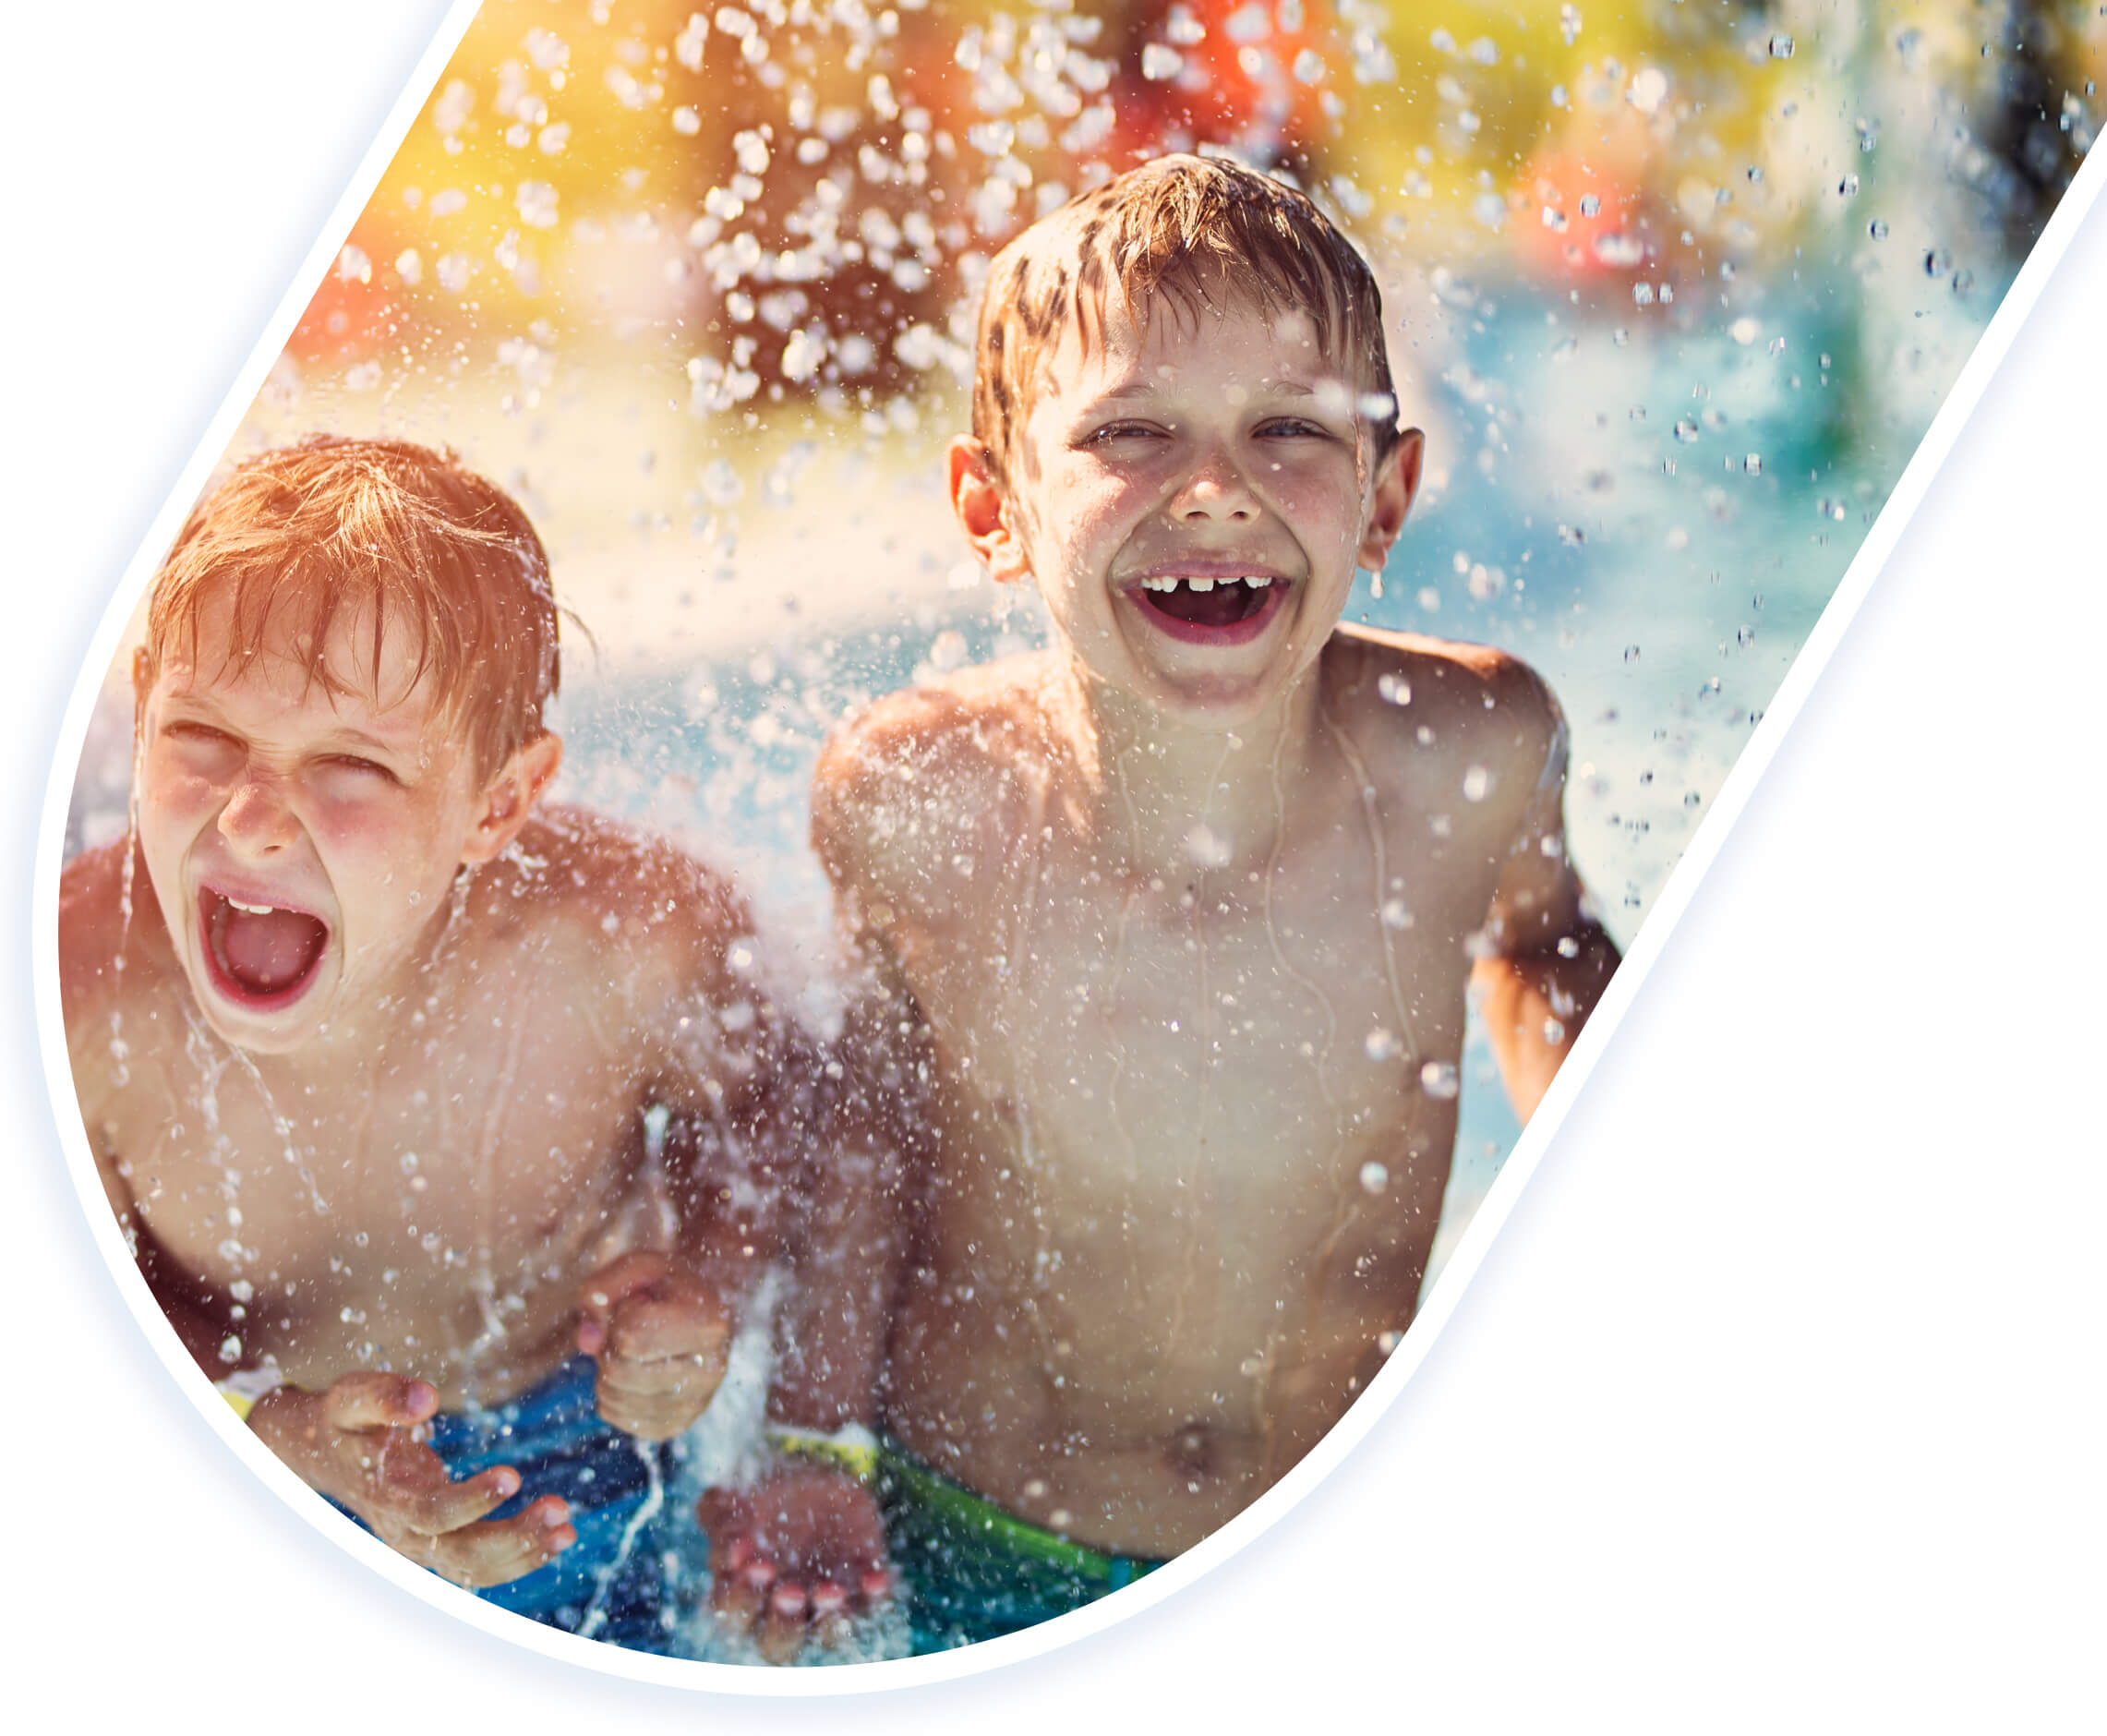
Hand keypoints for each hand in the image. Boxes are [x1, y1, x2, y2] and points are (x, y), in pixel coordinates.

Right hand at [248, 1372, 572, 1587]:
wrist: (323, 1452)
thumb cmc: (342, 1419)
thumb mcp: (350, 1397)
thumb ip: (383, 1396)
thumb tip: (426, 1399)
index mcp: (382, 1496)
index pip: (428, 1513)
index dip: (470, 1501)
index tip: (513, 1476)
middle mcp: (401, 1531)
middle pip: (459, 1553)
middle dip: (511, 1537)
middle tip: (559, 1510)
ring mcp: (419, 1543)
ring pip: (472, 1568)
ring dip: (523, 1553)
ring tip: (567, 1530)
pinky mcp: (436, 1542)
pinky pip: (479, 1565)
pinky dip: (519, 1557)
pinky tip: (558, 1537)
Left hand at [576, 1251, 732, 1439]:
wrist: (698, 1313)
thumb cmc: (664, 1288)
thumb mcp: (638, 1268)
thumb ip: (602, 1289)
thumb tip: (586, 1342)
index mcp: (711, 1323)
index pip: (631, 1335)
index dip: (620, 1315)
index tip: (641, 1304)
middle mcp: (713, 1368)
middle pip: (619, 1371)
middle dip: (609, 1347)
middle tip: (627, 1330)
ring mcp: (698, 1402)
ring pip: (615, 1398)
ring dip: (608, 1371)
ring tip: (633, 1351)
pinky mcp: (679, 1424)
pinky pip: (619, 1419)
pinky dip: (613, 1395)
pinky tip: (634, 1374)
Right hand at [697, 1463, 893, 1663]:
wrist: (816, 1480)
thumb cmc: (768, 1498)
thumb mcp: (741, 1497)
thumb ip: (718, 1510)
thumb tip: (718, 1515)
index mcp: (743, 1595)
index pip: (730, 1614)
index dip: (736, 1594)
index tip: (742, 1556)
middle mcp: (781, 1614)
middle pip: (776, 1645)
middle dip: (782, 1623)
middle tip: (789, 1591)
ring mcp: (824, 1608)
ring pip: (827, 1636)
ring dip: (829, 1621)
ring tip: (831, 1591)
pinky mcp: (863, 1594)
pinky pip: (873, 1607)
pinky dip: (874, 1596)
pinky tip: (874, 1577)